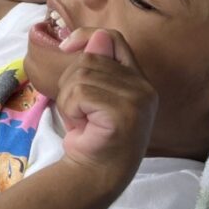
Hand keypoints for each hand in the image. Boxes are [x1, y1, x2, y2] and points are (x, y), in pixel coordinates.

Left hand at [55, 29, 157, 191]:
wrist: (95, 172)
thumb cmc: (91, 132)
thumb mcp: (89, 92)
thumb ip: (94, 65)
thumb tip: (95, 37)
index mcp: (138, 78)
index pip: (114, 38)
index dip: (87, 35)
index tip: (65, 47)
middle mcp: (143, 87)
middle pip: (90, 58)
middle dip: (70, 81)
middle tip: (78, 109)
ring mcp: (137, 99)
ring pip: (81, 75)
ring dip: (69, 98)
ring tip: (81, 118)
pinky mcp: (125, 112)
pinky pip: (79, 94)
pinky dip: (71, 109)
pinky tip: (83, 126)